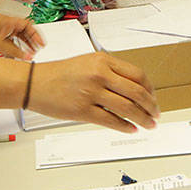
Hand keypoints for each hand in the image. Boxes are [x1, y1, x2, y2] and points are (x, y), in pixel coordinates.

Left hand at [0, 14, 43, 58]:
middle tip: (36, 50)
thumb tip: (27, 56)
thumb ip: (14, 51)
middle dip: (30, 41)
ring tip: (28, 55)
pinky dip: (13, 50)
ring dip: (22, 46)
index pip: (27, 24)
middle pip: (22, 31)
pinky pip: (7, 44)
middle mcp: (3, 25)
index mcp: (6, 20)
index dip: (36, 34)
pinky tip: (15, 57)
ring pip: (15, 38)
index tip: (41, 44)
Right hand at [29, 53, 159, 132]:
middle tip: (156, 114)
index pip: (138, 75)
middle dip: (151, 106)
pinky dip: (125, 126)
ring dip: (142, 119)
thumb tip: (133, 87)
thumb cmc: (59, 73)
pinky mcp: (83, 111)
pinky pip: (111, 121)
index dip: (150, 89)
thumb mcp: (88, 62)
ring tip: (148, 124)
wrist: (34, 83)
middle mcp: (100, 75)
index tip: (153, 97)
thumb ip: (110, 71)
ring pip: (127, 108)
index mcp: (103, 61)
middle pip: (137, 92)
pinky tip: (131, 128)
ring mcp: (91, 93)